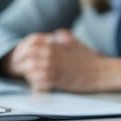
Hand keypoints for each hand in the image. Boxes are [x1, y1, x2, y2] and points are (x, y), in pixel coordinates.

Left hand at [6, 30, 120, 92]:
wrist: (100, 72)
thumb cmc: (89, 59)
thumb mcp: (76, 43)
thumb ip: (64, 36)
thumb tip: (57, 34)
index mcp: (53, 46)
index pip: (29, 45)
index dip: (21, 51)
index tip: (21, 56)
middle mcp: (50, 57)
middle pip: (26, 59)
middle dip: (21, 63)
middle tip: (21, 68)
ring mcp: (52, 70)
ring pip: (29, 72)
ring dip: (28, 75)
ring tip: (31, 77)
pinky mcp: (55, 83)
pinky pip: (37, 85)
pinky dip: (35, 86)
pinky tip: (39, 86)